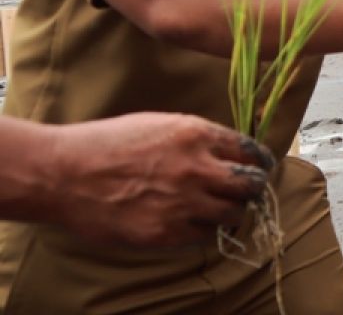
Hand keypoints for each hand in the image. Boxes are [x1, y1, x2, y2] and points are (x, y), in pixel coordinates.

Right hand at [45, 113, 271, 246]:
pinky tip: (193, 222)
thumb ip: (198, 138)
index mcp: (196, 134)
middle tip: (245, 191)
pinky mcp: (166, 232)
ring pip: (234, 213)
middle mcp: (197, 168)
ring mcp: (182, 202)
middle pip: (251, 185)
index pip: (251, 151)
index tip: (262, 167)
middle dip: (252, 188)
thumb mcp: (160, 124)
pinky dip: (205, 230)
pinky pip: (205, 235)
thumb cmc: (107, 143)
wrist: (63, 173)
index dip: (260, 161)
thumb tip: (227, 152)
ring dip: (232, 211)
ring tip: (221, 209)